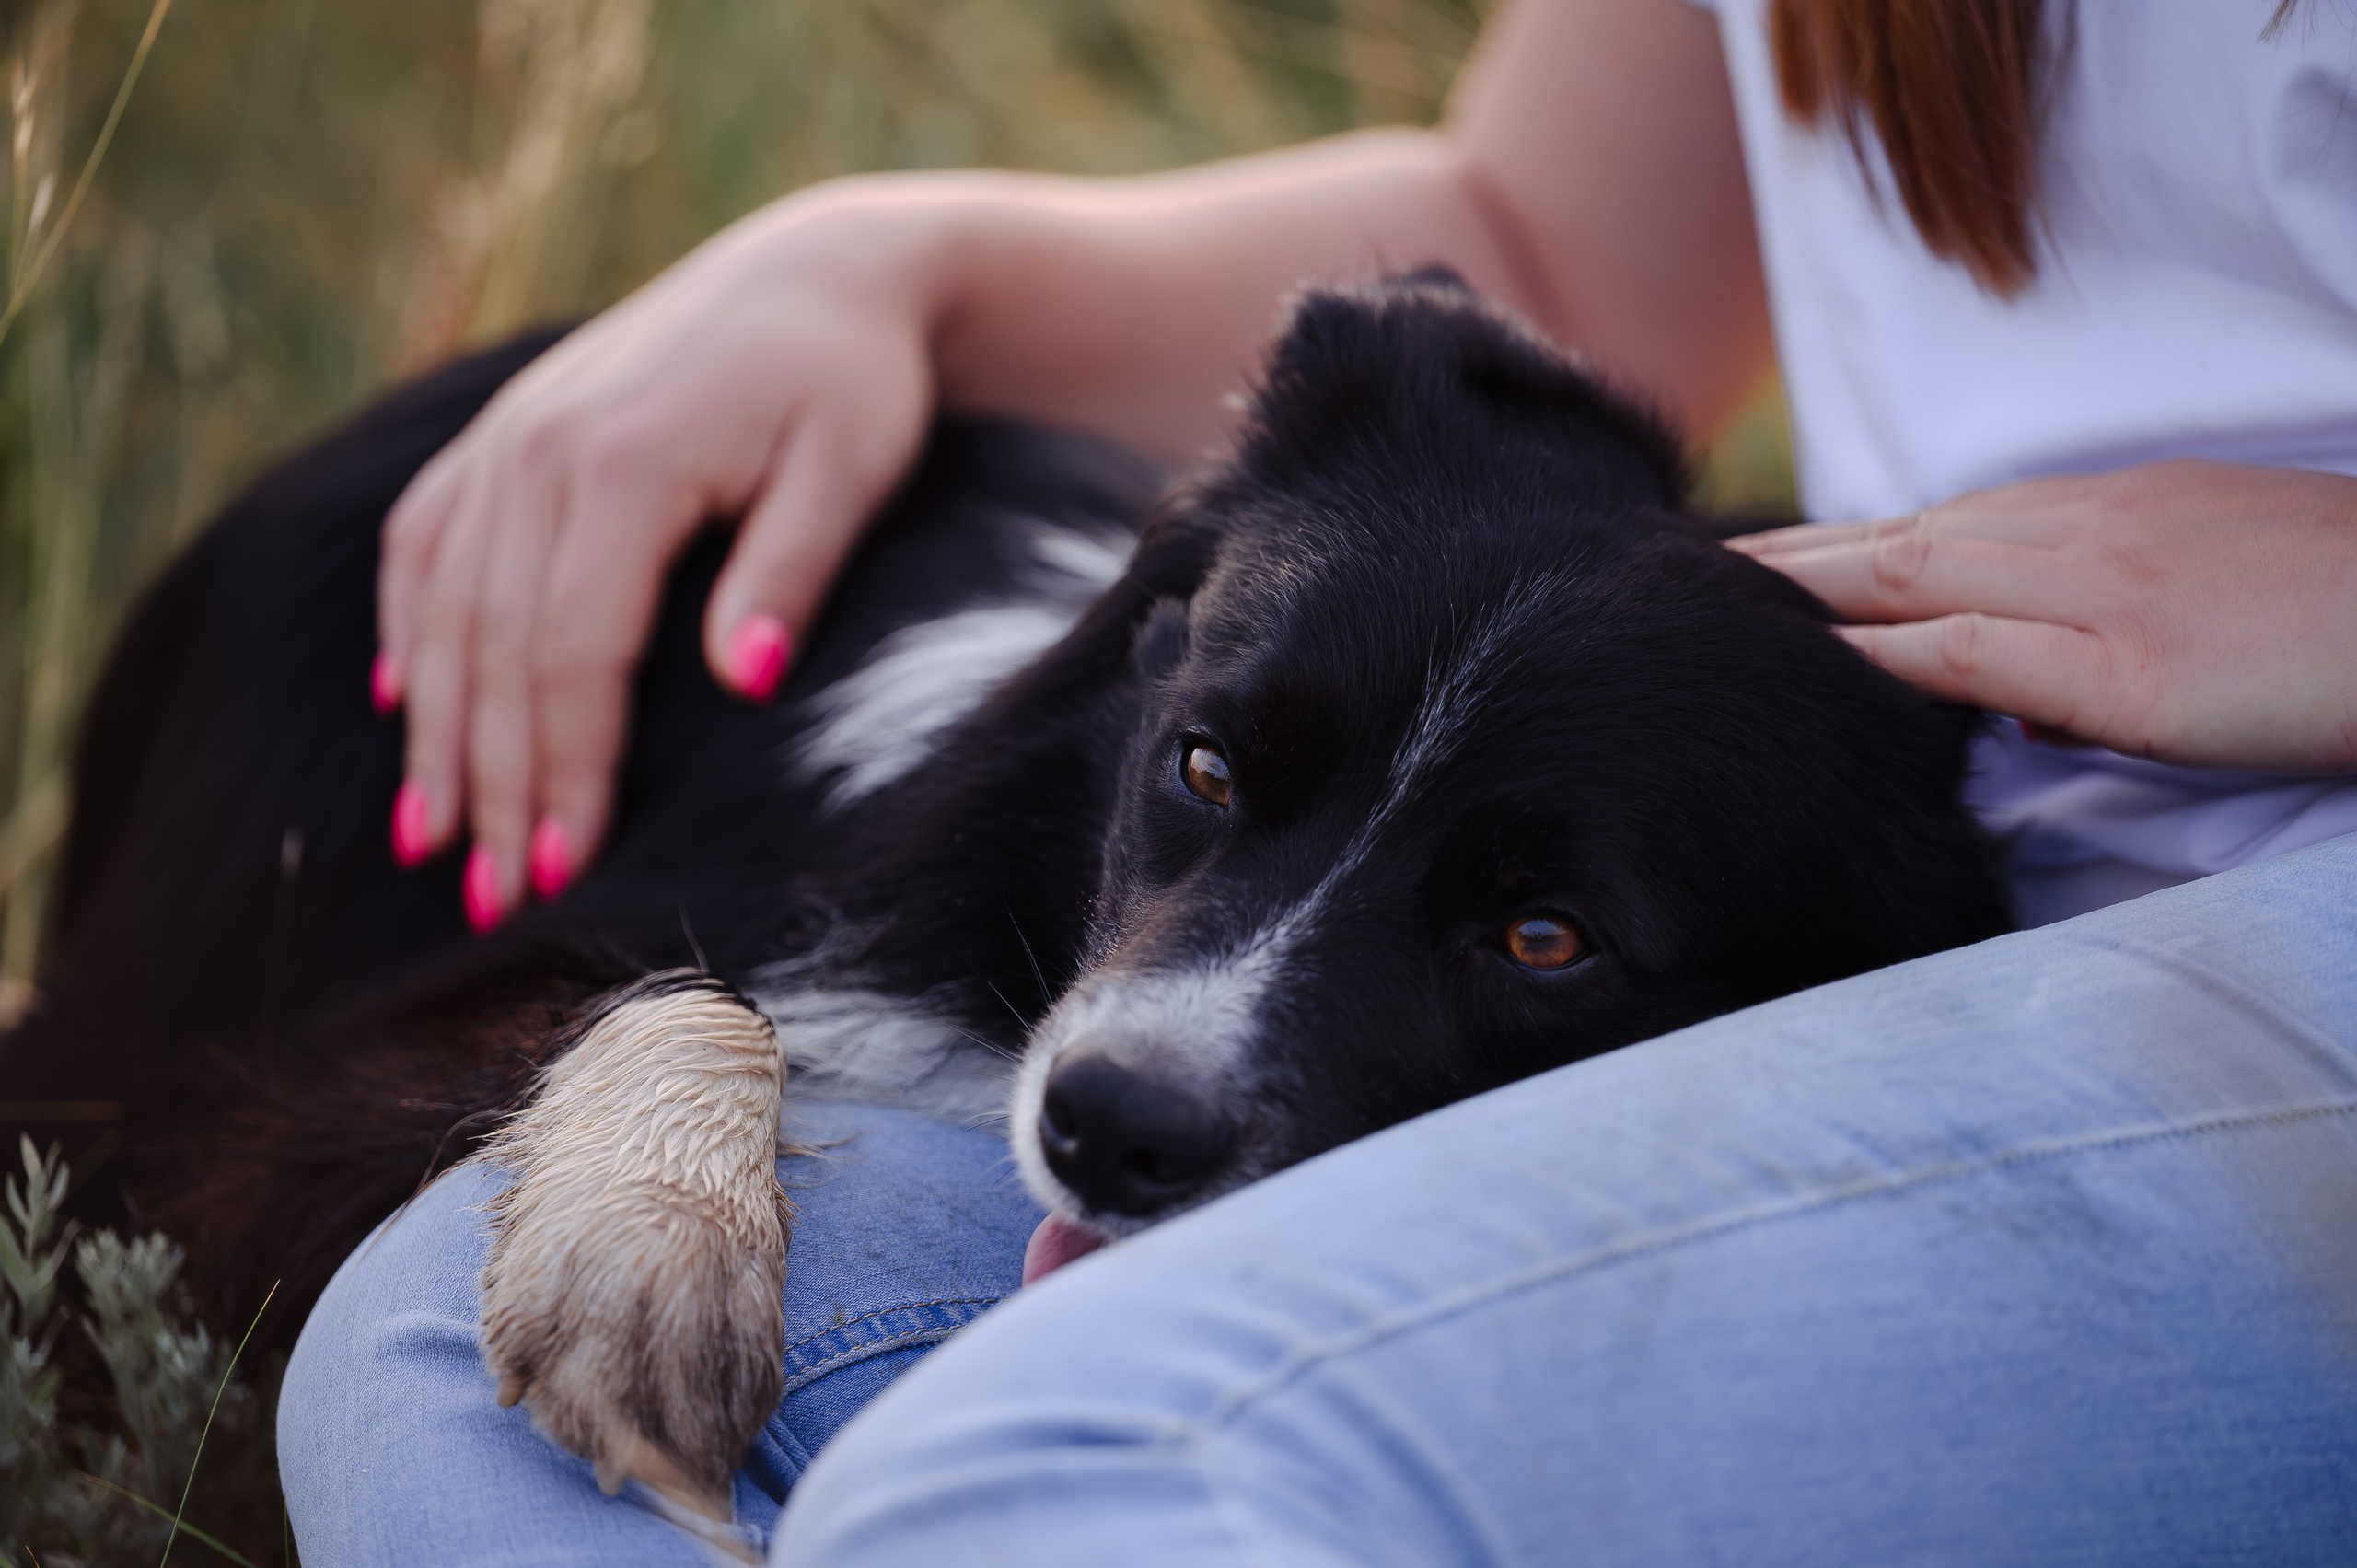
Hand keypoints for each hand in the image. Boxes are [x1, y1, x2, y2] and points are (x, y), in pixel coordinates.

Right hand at [376, 188, 938, 929]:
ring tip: (434, 841)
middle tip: (497, 903)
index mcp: (624, 463)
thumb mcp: (852, 467)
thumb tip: (744, 680)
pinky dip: (409, 628)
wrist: (815, 274)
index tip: (566, 875)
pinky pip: (426, 542)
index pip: (573, 653)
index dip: (567, 770)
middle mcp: (538, 449)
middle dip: (496, 786)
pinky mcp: (499, 434)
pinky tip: (403, 708)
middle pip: (497, 650)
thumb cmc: (852, 380)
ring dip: (438, 734)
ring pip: (448, 611)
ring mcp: (505, 436)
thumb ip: (791, 569)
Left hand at [1729, 460, 2356, 774]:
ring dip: (1805, 589)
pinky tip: (1814, 665)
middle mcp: (2090, 536)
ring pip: (1916, 577)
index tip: (1759, 561)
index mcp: (2112, 517)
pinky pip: (1977, 652)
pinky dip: (1886, 654)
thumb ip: (2106, 623)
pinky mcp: (2133, 666)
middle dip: (1791, 556)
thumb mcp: (2213, 596)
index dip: (1843, 543)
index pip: (1946, 523)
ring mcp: (2105, 594)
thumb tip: (2019, 684)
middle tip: (1684, 569)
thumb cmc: (2352, 616)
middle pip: (1902, 538)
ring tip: (1705, 605)